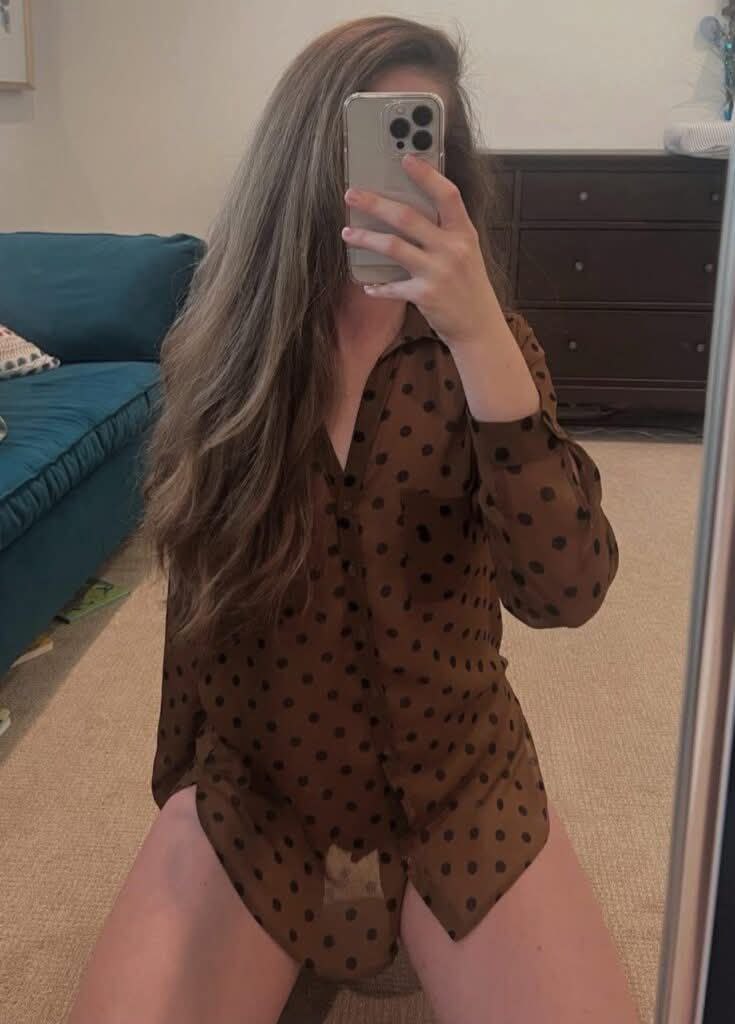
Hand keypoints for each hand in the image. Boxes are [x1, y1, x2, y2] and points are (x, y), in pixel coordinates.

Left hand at [341, 154, 501, 348]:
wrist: (478, 326)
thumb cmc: (468, 286)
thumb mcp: (467, 253)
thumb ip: (446, 232)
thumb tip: (410, 211)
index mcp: (464, 233)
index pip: (447, 194)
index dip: (427, 175)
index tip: (405, 158)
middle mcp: (452, 249)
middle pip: (407, 217)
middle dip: (375, 203)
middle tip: (351, 194)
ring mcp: (438, 272)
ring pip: (393, 246)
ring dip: (365, 238)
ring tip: (347, 233)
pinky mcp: (425, 295)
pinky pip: (391, 286)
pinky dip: (377, 286)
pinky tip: (368, 285)